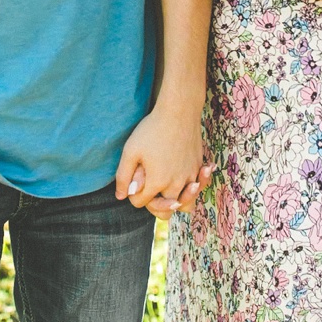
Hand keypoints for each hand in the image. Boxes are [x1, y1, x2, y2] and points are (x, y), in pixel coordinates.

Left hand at [115, 103, 213, 218]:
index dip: (134, 195)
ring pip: (186, 205)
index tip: (134, 181)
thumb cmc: (152, 129)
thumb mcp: (131, 150)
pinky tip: (189, 181)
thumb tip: (122, 196)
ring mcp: (190, 176)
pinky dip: (193, 188)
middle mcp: (176, 184)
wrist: (180, 111)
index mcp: (157, 182)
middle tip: (150, 191)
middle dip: (154, 206)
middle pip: (165, 211)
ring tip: (171, 194)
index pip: (140, 203)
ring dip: (178, 203)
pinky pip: (198, 188)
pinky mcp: (199, 167)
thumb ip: (124, 176)